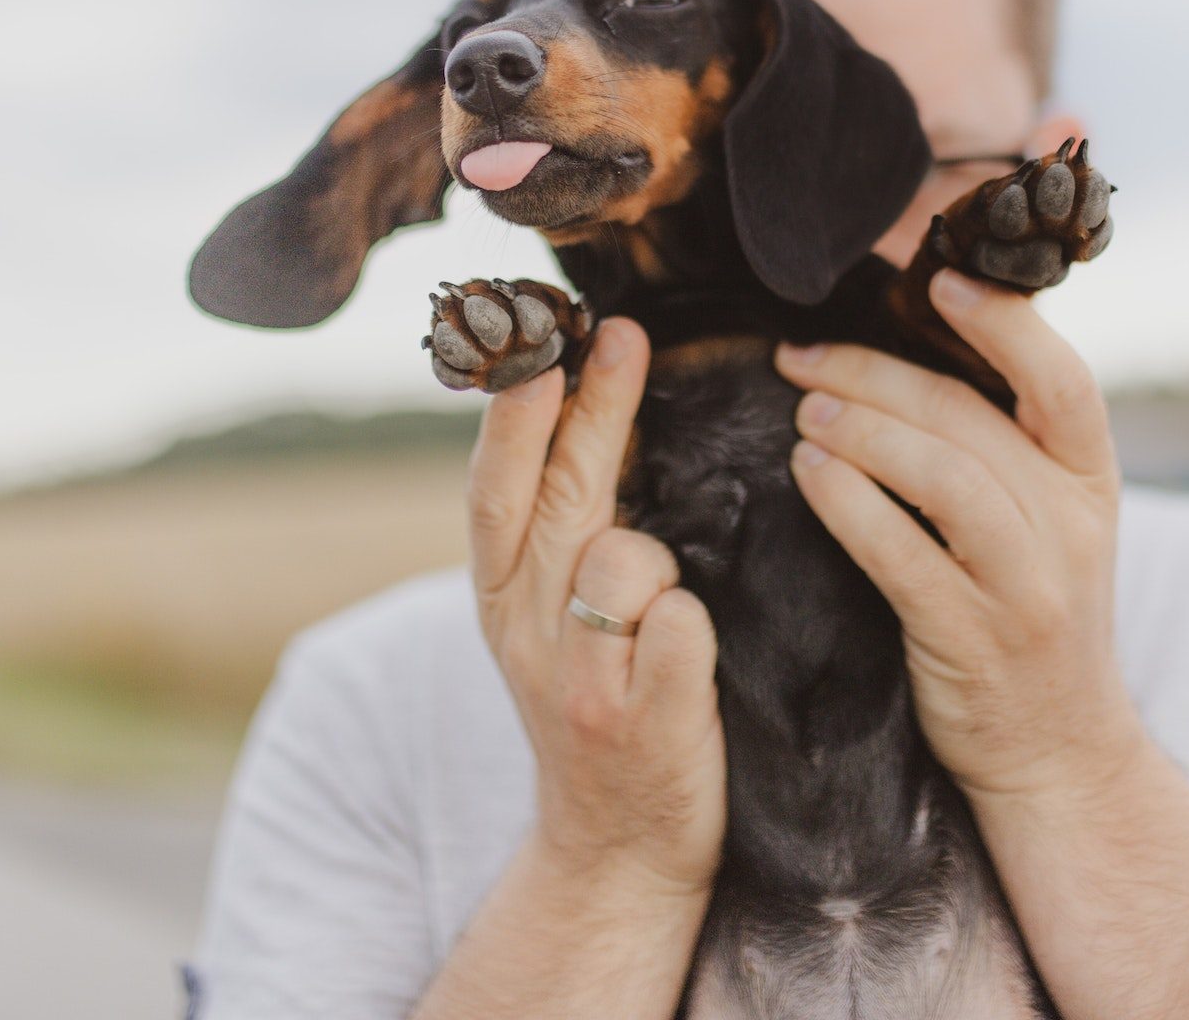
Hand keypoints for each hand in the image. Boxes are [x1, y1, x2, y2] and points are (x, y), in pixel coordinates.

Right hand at [467, 318, 724, 897]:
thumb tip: (574, 399)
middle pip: (558, 501)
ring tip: (663, 614)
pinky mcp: (644, 724)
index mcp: (500, 600)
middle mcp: (527, 635)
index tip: (545, 338)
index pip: (495, 489)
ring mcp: (584, 682)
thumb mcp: (549, 620)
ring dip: (657, 562)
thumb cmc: (600, 706)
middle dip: (589, 410)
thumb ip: (556, 529)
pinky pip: (681, 627)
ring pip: (625, 560)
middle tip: (622, 335)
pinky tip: (688, 655)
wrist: (614, 853)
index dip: (515, 413)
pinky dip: (693, 625)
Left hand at [775, 268, 1143, 803]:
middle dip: (877, 373)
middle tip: (802, 354)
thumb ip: (1006, 449)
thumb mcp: (1050, 526)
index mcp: (1091, 483)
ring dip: (863, 431)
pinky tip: (809, 475)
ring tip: (802, 410)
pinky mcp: (973, 640)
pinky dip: (851, 505)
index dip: (1005, 324)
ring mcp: (1027, 587)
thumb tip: (918, 351)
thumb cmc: (1031, 618)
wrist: (1061, 757)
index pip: (1064, 382)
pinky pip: (904, 556)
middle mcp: (1071, 527)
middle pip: (972, 420)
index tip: (937, 282)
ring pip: (944, 478)